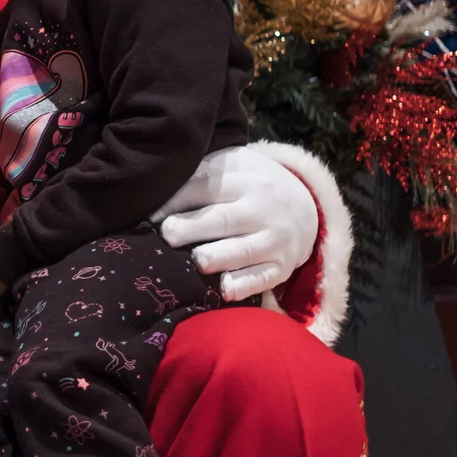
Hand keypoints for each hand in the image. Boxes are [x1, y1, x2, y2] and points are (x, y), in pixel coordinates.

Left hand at [154, 144, 319, 300]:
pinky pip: (262, 279)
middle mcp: (261, 208)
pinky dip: (243, 286)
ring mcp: (274, 240)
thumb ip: (200, 175)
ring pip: (243, 251)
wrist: (305, 205)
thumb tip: (153, 192)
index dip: (176, 200)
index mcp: (246, 177)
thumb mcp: (233, 167)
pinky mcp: (281, 267)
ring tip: (198, 261)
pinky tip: (224, 289)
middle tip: (168, 235)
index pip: (207, 186)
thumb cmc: (248, 186)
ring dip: (218, 257)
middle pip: (223, 219)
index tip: (151, 215)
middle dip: (193, 228)